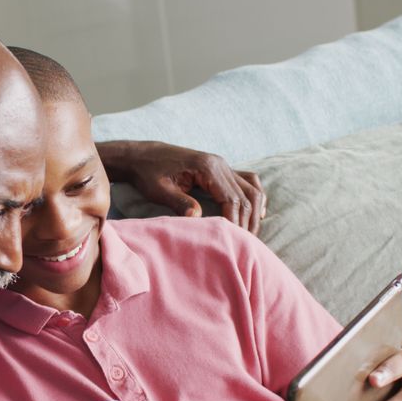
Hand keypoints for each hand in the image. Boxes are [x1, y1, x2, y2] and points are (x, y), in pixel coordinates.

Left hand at [96, 140, 265, 233]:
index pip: (231, 199)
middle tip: (247, 244)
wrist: (143, 156)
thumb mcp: (159, 190)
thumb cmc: (148, 173)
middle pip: (246, 197)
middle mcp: (220, 164)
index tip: (235, 241)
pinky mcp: (221, 168)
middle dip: (248, 222)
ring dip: (255, 212)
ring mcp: (222, 165)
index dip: (235, 222)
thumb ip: (179, 202)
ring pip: (251, 189)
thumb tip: (197, 217)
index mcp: (206, 168)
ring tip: (251, 235)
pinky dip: (255, 196)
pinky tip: (258, 213)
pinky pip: (248, 181)